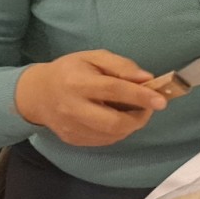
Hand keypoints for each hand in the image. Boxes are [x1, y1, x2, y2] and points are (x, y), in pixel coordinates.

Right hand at [14, 50, 167, 146]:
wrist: (37, 94)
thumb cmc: (70, 70)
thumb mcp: (94, 57)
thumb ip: (121, 66)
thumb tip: (146, 78)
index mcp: (77, 82)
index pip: (113, 90)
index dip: (140, 96)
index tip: (161, 100)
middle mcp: (72, 108)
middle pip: (113, 122)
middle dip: (139, 117)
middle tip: (149, 107)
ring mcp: (71, 128)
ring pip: (112, 135)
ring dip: (131, 125)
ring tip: (133, 110)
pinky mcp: (73, 140)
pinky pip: (104, 141)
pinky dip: (118, 131)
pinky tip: (117, 118)